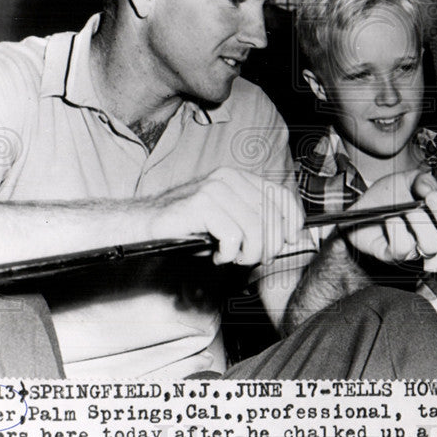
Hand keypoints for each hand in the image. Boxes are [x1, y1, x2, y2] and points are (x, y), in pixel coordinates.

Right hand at [148, 167, 303, 266]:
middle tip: (249, 257)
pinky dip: (228, 254)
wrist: (143, 226)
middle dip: (267, 246)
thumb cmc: (188, 228)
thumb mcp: (229, 220)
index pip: (282, 196)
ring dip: (247, 254)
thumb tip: (292, 236)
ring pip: (255, 229)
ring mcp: (214, 189)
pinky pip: (233, 236)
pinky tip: (215, 254)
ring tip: (232, 257)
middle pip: (271, 217)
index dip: (292, 222)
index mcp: (239, 178)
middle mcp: (228, 178)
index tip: (287, 242)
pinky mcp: (200, 204)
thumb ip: (256, 220)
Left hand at [343, 170, 436, 262]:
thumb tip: (431, 187)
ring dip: (419, 222)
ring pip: (432, 245)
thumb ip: (422, 179)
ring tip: (406, 209)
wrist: (358, 207)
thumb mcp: (405, 179)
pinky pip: (403, 248)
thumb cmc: (386, 196)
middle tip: (430, 198)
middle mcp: (432, 235)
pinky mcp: (394, 255)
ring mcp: (415, 248)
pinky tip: (389, 218)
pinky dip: (396, 229)